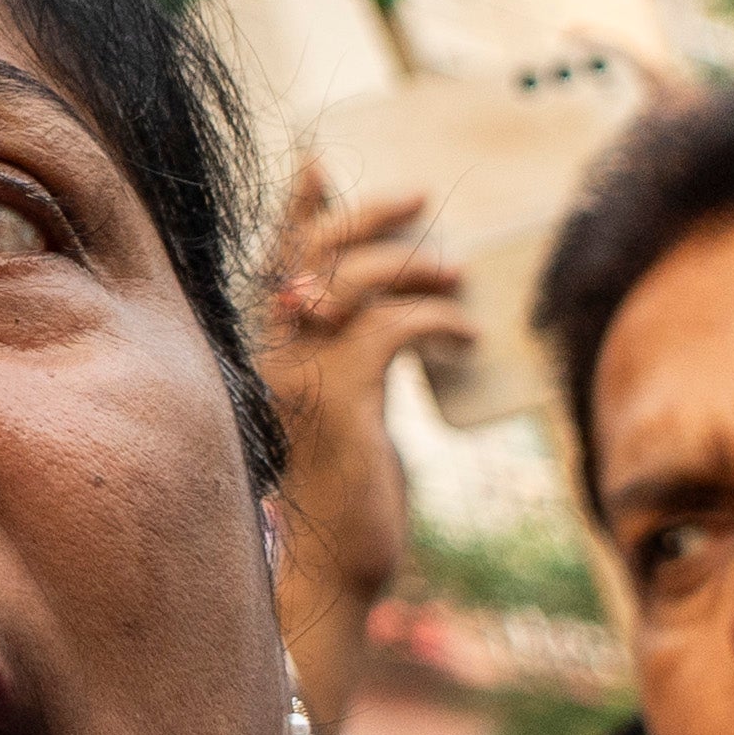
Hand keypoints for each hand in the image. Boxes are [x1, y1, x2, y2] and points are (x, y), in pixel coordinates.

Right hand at [258, 164, 473, 621]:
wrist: (333, 570)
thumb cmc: (347, 496)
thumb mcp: (344, 412)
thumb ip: (350, 363)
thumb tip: (395, 321)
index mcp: (266, 351)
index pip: (272, 260)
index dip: (295, 208)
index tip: (319, 164)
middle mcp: (272, 354)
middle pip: (309, 251)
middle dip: (365, 214)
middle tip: (419, 196)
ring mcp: (300, 375)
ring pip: (353, 281)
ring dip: (415, 268)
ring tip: (457, 281)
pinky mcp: (341, 401)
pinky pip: (392, 328)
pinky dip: (438, 321)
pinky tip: (466, 341)